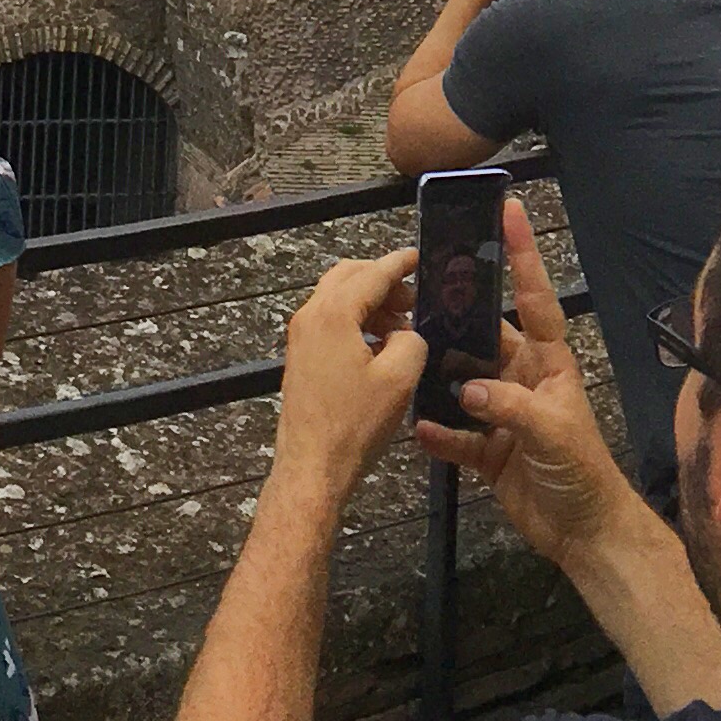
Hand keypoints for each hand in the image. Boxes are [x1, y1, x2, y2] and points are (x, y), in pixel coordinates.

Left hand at [265, 247, 423, 494]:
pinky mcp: (302, 357)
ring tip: (403, 325)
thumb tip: (407, 333)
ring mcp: (301, 337)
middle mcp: (309, 317)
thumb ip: (412, 341)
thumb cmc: (355, 424)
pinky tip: (382, 346)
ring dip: (371, 303)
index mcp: (331, 314)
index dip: (399, 263)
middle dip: (383, 281)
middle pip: (348, 278)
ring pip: (338, 300)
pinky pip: (331, 323)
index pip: (371, 274)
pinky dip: (357, 322)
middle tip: (415, 298)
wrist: (313, 464)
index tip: (419, 256)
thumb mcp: (399, 379)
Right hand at [427, 256, 621, 524]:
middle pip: (483, 338)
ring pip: (460, 383)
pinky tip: (418, 430)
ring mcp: (501, 414)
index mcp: (549, 365)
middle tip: (414, 292)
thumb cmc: (582, 473)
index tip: (509, 211)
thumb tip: (465, 387)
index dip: (523, 257)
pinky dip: (436, 432)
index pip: (534, 301)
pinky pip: (453, 433)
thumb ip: (508, 405)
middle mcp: (522, 381)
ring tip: (402, 359)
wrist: (584, 533)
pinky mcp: (487, 450)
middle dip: (453, 318)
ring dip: (435, 377)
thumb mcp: (552, 432)